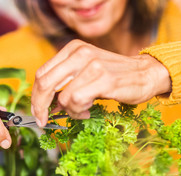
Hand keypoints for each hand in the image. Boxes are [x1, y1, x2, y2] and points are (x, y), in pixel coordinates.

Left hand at [31, 39, 170, 125]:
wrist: (146, 73)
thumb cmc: (113, 76)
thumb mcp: (84, 72)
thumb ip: (64, 83)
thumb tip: (44, 104)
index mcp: (72, 49)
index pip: (41, 73)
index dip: (35, 96)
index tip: (37, 112)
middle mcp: (79, 53)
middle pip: (44, 83)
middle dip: (39, 107)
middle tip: (43, 121)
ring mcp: (92, 65)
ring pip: (62, 97)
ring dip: (69, 111)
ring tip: (81, 110)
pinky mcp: (103, 79)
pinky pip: (77, 101)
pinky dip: (78, 111)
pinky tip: (88, 110)